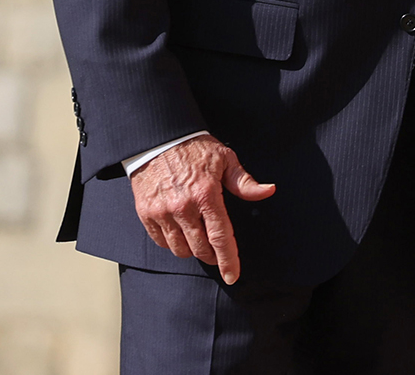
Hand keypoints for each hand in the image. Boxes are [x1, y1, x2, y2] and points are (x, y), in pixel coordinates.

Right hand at [129, 133, 275, 283]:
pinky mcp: (146, 213)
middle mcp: (183, 207)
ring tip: (198, 240)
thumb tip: (268, 191)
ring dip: (192, 250)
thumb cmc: (195, 148)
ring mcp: (162, 212)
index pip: (220, 236)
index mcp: (206, 194)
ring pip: (180, 249)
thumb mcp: (225, 159)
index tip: (233, 276)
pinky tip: (180, 233)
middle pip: (201, 248)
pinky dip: (172, 243)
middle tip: (216, 251)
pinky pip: (161, 241)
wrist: (158, 139)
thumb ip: (244, 182)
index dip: (228, 260)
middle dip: (212, 255)